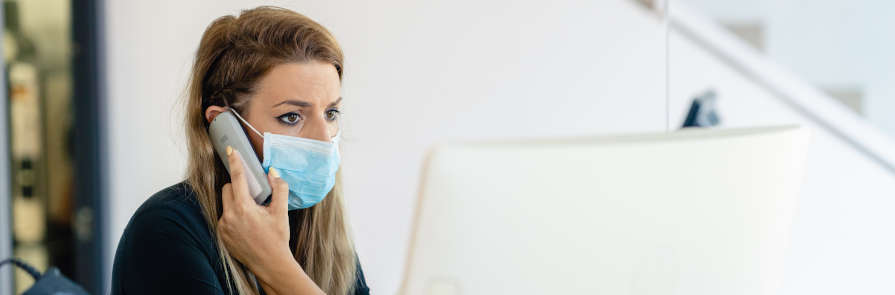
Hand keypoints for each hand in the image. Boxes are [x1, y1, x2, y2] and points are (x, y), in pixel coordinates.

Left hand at [217, 146, 291, 278]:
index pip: (237, 178)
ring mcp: (224, 226)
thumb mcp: (281, 212)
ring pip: (225, 203)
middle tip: (253, 195)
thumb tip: (273, 172)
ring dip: (236, 202)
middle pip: (228, 189)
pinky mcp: (221, 235)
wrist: (271, 264)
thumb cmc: (277, 238)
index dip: (235, 162)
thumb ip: (279, 188)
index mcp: (244, 208)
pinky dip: (233, 215)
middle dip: (238, 187)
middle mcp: (229, 216)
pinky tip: (246, 225)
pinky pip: (224, 216)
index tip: (231, 150)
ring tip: (251, 214)